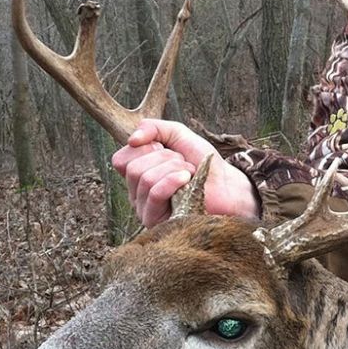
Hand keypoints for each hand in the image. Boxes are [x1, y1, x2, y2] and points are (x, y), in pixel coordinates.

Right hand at [111, 120, 258, 226]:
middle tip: (183, 164)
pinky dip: (173, 180)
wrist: (226, 185)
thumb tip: (132, 140)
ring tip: (188, 174)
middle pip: (134, 168)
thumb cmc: (200, 162)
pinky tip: (187, 180)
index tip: (168, 151)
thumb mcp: (177, 134)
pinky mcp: (157, 220)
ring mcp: (144, 209)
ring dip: (174, 169)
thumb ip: (153, 127)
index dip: (146, 149)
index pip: (121, 159)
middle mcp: (136, 193)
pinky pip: (155, 194)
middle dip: (165, 159)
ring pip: (146, 178)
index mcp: (136, 174)